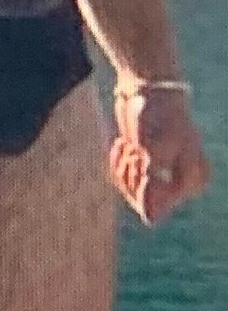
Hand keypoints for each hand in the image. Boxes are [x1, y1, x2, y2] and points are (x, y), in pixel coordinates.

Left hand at [108, 85, 210, 225]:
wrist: (146, 89)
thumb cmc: (156, 116)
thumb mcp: (154, 151)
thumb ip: (152, 187)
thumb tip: (150, 220)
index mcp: (192, 180)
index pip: (155, 207)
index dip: (141, 186)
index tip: (140, 158)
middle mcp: (180, 182)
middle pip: (141, 201)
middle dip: (131, 176)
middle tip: (134, 149)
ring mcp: (162, 175)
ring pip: (131, 192)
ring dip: (124, 168)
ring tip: (129, 144)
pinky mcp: (145, 168)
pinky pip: (124, 180)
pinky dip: (118, 163)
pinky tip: (122, 143)